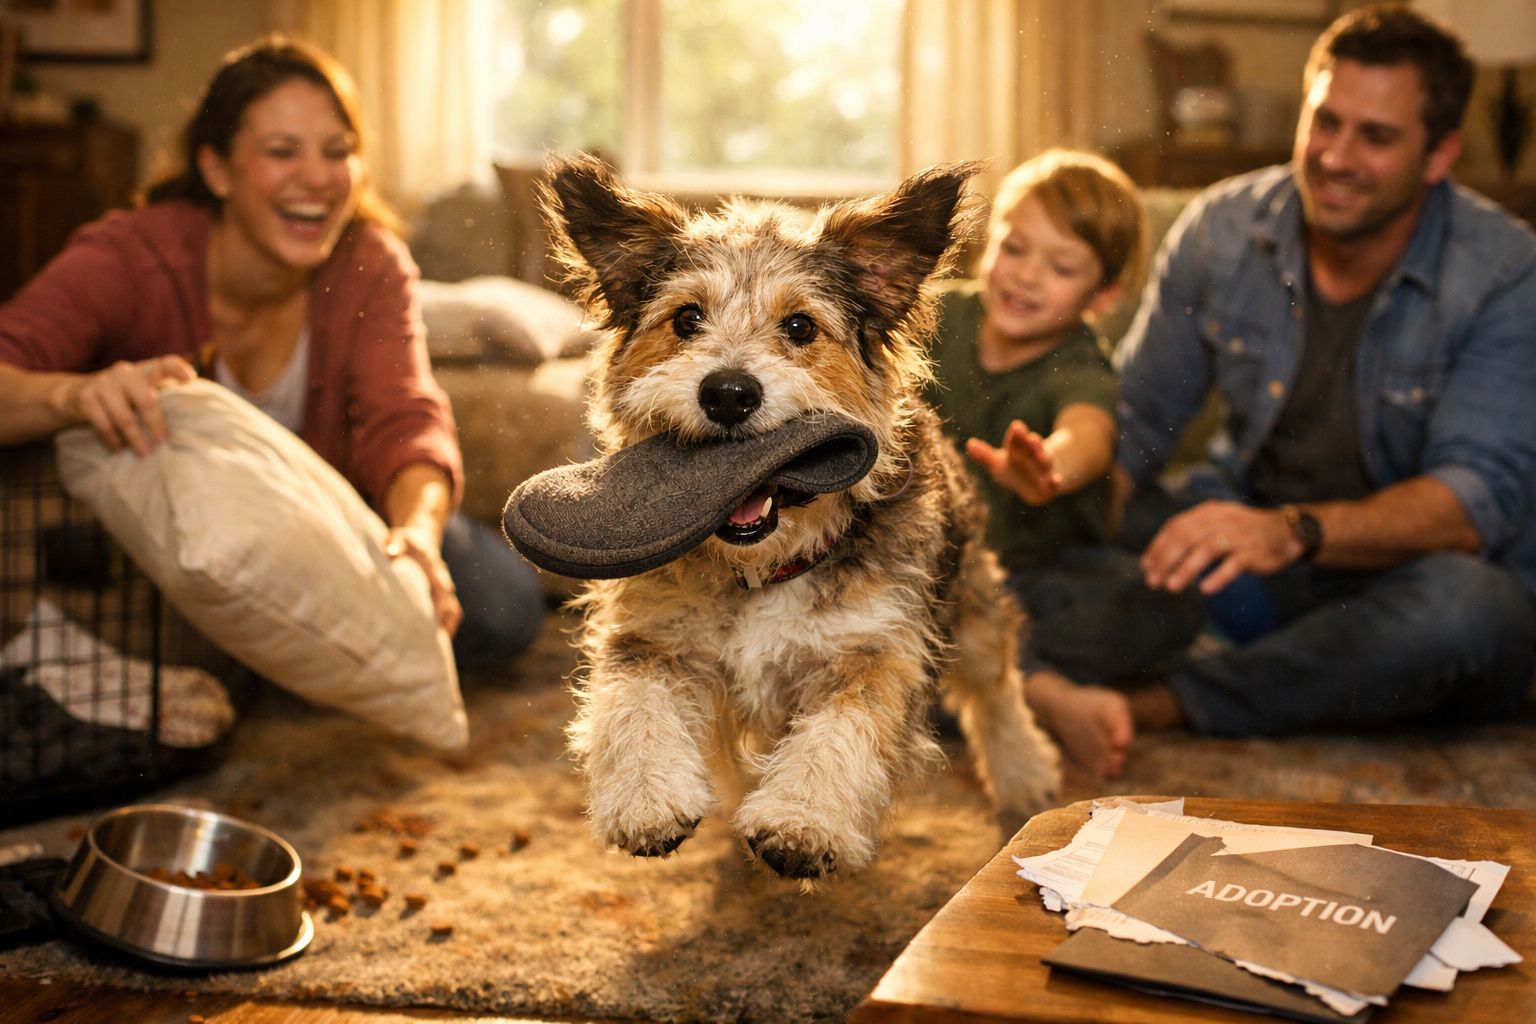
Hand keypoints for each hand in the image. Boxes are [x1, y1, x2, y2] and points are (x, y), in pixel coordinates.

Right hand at [69, 355, 195, 455]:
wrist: (75, 393)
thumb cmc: (122, 397)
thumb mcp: (140, 392)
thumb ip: (161, 398)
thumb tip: (191, 425)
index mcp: (143, 371)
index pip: (163, 365)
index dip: (177, 369)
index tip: (190, 379)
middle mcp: (124, 373)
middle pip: (146, 400)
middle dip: (156, 424)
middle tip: (162, 443)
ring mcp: (103, 383)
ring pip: (124, 417)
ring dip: (135, 439)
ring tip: (144, 453)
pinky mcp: (85, 398)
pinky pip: (104, 425)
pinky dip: (114, 440)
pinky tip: (119, 448)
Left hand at [385, 525, 463, 635]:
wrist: (421, 538)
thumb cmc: (406, 540)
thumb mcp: (399, 537)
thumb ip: (396, 544)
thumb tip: (391, 553)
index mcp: (435, 568)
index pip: (443, 588)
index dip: (442, 603)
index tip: (438, 618)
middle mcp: (444, 580)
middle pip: (452, 605)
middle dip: (447, 623)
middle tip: (438, 643)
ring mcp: (445, 589)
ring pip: (454, 612)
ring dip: (449, 628)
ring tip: (439, 650)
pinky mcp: (442, 596)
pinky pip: (450, 614)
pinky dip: (447, 627)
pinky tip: (435, 642)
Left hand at [965, 419, 1060, 505]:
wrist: (1038, 483)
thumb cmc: (1015, 469)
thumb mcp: (998, 463)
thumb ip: (984, 455)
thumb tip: (969, 443)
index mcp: (1018, 449)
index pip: (1017, 440)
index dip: (1017, 434)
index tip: (1017, 426)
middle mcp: (1032, 456)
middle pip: (1032, 447)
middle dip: (1031, 442)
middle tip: (1030, 437)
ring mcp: (1043, 469)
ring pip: (1044, 461)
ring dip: (1043, 456)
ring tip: (1041, 455)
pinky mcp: (1051, 485)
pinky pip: (1055, 482)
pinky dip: (1056, 481)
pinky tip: (1056, 480)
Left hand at [1141, 500, 1299, 593]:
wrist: (1287, 531)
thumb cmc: (1244, 533)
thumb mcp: (1217, 525)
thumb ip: (1192, 536)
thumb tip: (1159, 560)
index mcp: (1209, 512)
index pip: (1176, 526)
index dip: (1158, 547)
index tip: (1146, 566)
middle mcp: (1222, 520)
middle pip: (1187, 537)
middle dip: (1166, 560)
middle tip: (1153, 581)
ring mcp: (1239, 535)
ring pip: (1207, 550)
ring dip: (1186, 569)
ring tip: (1172, 586)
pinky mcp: (1255, 551)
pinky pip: (1234, 564)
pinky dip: (1219, 576)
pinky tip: (1206, 589)